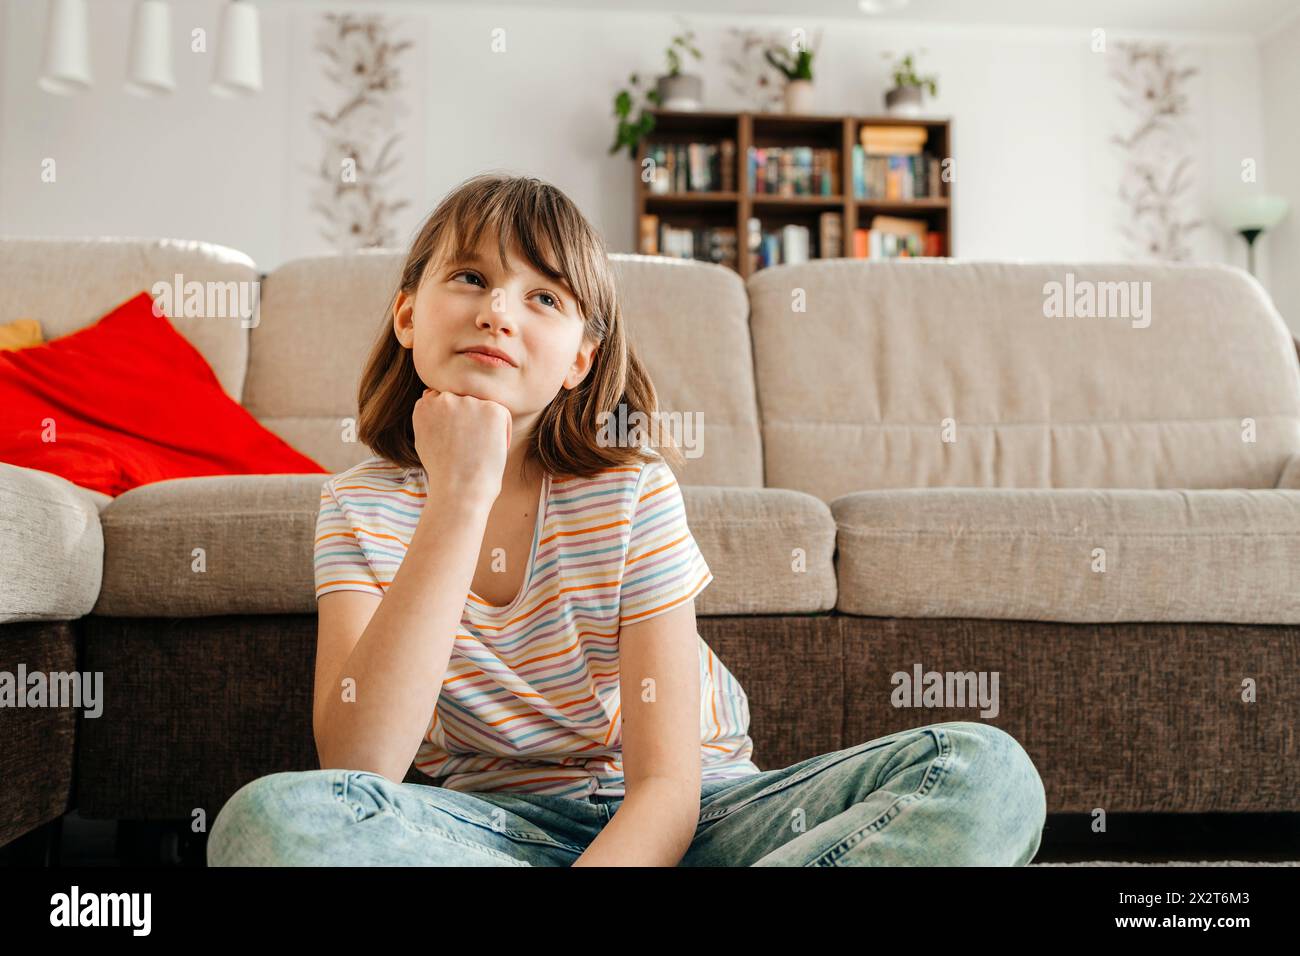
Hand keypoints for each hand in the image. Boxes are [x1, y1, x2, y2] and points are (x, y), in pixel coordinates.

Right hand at [412, 386, 511, 505]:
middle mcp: (445, 398)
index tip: (456, 440)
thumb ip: (428, 417)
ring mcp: (468, 402)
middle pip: (463, 401)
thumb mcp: (424, 441)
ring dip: (484, 424)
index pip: (442, 399)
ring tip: (479, 450)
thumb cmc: (443, 473)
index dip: (452, 420)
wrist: (459, 489)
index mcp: (425, 405)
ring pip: (482, 407)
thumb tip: (430, 396)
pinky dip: (502, 431)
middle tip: (469, 447)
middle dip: (468, 419)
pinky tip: (493, 449)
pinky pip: (502, 414)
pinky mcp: (491, 409)